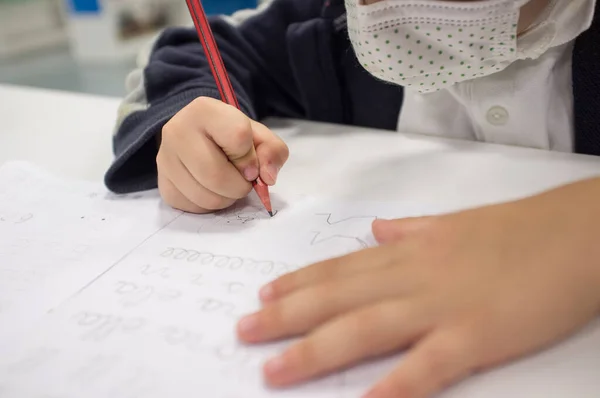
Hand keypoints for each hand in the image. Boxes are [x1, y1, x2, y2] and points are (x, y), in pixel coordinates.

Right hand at [157, 97, 288, 212]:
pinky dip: (211, 206)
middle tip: (243, 180)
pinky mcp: (163, 185)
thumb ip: (272, 151)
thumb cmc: (231, 136)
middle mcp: (177, 131)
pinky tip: (212, 190)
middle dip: (240, 186)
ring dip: (227, 199)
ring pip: (206, 197)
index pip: (238, 137)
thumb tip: (266, 178)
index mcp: (204, 110)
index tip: (250, 162)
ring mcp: (165, 160)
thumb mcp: (258, 135)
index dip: (251, 157)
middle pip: (216, 175)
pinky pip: (195, 208)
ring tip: (228, 184)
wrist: (200, 137)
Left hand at [236, 179, 599, 397]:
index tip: (264, 294)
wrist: (575, 234)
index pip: (341, 269)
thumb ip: (411, 229)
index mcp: (410, 252)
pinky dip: (393, 386)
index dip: (299, 283)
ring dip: (315, 351)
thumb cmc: (515, 230)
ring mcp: (441, 307)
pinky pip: (426, 366)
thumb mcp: (453, 223)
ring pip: (365, 329)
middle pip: (337, 298)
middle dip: (286, 317)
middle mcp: (413, 277)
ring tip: (274, 370)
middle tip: (243, 331)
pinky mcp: (476, 337)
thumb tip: (380, 231)